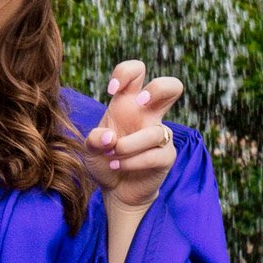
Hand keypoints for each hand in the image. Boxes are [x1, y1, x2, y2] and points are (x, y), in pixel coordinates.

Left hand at [82, 59, 182, 212]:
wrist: (115, 190)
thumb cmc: (104, 162)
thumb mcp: (90, 150)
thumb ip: (94, 139)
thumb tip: (110, 137)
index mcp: (128, 104)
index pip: (137, 72)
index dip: (127, 72)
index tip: (112, 90)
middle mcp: (147, 115)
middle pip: (172, 86)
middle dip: (158, 88)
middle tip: (139, 103)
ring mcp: (160, 135)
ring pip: (155, 132)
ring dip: (129, 146)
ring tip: (112, 155)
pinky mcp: (166, 156)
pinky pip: (154, 155)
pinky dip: (132, 162)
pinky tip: (117, 165)